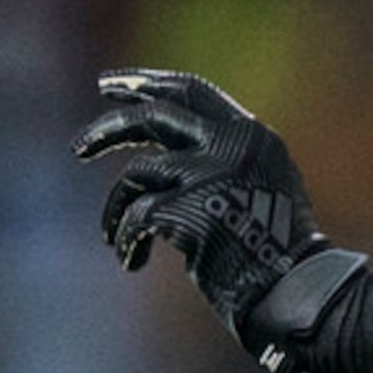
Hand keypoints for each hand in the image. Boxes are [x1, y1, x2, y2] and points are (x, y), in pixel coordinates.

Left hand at [72, 69, 331, 367]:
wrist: (294, 289)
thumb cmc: (273, 250)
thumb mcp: (259, 185)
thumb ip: (222, 159)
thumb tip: (161, 150)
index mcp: (252, 134)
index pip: (192, 91)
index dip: (146, 83)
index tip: (109, 85)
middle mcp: (233, 143)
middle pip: (155, 115)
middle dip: (109, 128)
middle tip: (78, 148)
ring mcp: (212, 171)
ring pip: (138, 171)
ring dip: (117, 208)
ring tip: (114, 236)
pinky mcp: (190, 206)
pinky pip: (137, 215)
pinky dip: (127, 238)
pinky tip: (132, 260)